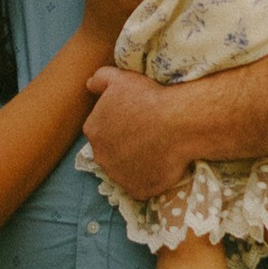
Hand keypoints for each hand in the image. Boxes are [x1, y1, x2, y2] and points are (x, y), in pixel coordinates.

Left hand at [82, 64, 197, 198]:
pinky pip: (141, 186)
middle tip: (147, 135)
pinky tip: (162, 165)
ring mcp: (118, 177)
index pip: (101, 130)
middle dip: (124, 146)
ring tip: (157, 150)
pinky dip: (150, 179)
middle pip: (111, 152)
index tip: (136, 119)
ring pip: (125, 171)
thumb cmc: (149, 97)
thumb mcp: (120, 78)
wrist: (178, 122)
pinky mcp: (138, 190)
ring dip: (136, 164)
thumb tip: (88, 85)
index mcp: (93, 130)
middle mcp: (100, 157)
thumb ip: (99, 79)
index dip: (119, 125)